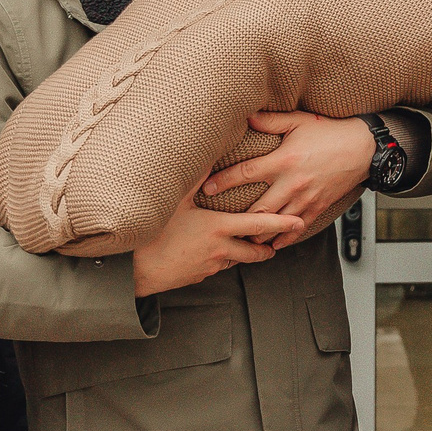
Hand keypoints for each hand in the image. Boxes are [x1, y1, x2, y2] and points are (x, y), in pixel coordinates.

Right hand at [130, 189, 301, 297]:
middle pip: (254, 252)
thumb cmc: (152, 231)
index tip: (298, 222)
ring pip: (236, 261)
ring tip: (251, 246)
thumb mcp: (174, 200)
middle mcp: (219, 250)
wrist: (133, 270)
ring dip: (245, 254)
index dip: (281, 223)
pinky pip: (216, 267)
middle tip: (279, 242)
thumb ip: (194, 177)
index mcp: (218, 228)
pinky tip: (215, 252)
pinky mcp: (198, 277)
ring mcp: (209, 266)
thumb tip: (206, 153)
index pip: (258, 225)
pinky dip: (222, 260)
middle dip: (268, 247)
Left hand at [200, 112, 377, 236]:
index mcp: (284, 161)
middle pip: (259, 208)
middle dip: (239, 219)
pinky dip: (283, 238)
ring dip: (258, 233)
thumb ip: (271, 121)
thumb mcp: (299, 121)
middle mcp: (293, 183)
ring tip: (242, 238)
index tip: (206, 189)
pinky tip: (272, 244)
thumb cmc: (331, 132)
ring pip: (277, 223)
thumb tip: (245, 116)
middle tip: (220, 224)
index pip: (246, 173)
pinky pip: (297, 228)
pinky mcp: (318, 207)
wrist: (364, 149)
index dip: (223, 181)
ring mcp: (306, 198)